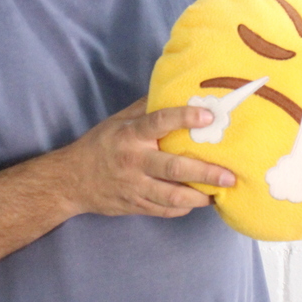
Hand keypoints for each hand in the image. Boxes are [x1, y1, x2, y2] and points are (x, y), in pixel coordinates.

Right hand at [63, 99, 236, 217]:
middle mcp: (134, 162)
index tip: (208, 115)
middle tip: (229, 175)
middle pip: (173, 168)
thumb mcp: (118, 121)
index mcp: (130, 136)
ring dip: (199, 197)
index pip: (159, 122)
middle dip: (205, 173)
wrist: (71, 181)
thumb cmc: (100, 145)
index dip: (184, 118)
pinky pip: (165, 210)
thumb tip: (175, 90)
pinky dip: (184, 208)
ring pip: (172, 197)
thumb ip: (146, 109)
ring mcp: (135, 187)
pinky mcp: (136, 206)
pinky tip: (198, 202)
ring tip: (219, 193)